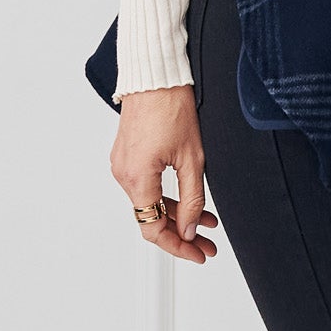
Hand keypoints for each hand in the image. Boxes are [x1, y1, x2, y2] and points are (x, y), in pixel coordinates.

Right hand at [111, 85, 218, 264]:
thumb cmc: (172, 107)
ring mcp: (123, 165)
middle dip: (182, 233)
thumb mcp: (192, 159)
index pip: (153, 228)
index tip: (198, 254)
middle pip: (151, 219)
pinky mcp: (127, 156)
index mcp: (137, 177)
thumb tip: (191, 229)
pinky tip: (190, 201)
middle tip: (208, 245)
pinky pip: (146, 186)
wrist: (156, 76)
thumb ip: (193, 199)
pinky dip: (167, 197)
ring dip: (178, 215)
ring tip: (208, 222)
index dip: (178, 246)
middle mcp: (123, 174)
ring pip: (150, 203)